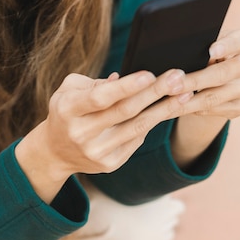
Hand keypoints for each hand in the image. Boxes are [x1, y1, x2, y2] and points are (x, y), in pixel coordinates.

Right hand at [16, 67, 194, 200]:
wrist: (55, 151)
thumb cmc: (67, 111)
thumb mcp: (70, 90)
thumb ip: (96, 82)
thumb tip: (127, 79)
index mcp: (67, 110)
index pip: (100, 98)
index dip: (126, 87)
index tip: (150, 74)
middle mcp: (80, 133)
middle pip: (125, 112)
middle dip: (155, 93)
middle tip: (178, 78)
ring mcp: (96, 152)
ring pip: (137, 128)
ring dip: (164, 109)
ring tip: (184, 94)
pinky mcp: (109, 165)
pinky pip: (137, 140)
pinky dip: (152, 123)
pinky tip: (168, 109)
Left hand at [170, 29, 239, 168]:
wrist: (213, 81)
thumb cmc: (201, 57)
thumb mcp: (201, 48)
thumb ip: (196, 48)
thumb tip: (171, 54)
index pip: (239, 40)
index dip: (225, 46)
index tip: (210, 51)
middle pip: (222, 74)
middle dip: (194, 81)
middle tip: (171, 86)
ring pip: (215, 96)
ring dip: (187, 101)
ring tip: (166, 101)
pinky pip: (214, 111)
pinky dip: (191, 110)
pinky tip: (173, 110)